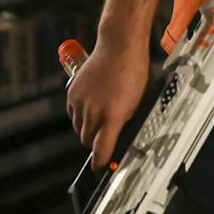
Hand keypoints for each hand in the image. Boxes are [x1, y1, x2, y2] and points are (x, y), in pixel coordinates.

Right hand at [65, 41, 150, 169]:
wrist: (120, 46)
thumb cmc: (135, 72)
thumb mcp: (140, 103)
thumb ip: (129, 122)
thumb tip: (123, 139)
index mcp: (113, 116)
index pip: (101, 150)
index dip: (100, 162)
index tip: (100, 167)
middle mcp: (93, 111)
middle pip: (87, 141)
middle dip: (96, 143)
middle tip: (106, 138)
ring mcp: (80, 101)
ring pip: (79, 128)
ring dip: (88, 129)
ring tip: (101, 118)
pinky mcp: (72, 92)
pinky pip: (72, 114)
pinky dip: (80, 115)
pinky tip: (93, 106)